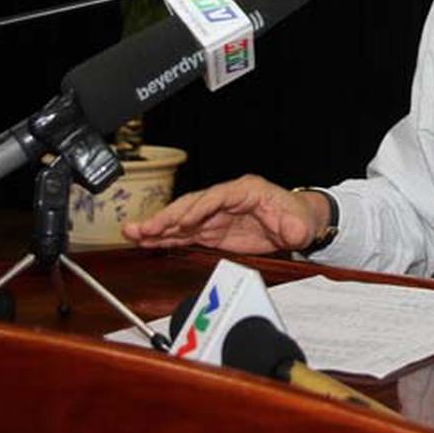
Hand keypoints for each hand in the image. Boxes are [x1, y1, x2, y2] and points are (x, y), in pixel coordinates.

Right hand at [121, 173, 326, 253]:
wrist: (299, 224)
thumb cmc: (298, 217)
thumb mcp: (300, 224)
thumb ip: (294, 228)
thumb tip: (291, 232)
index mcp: (246, 190)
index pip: (217, 197)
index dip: (199, 209)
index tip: (184, 221)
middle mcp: (226, 199)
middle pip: (192, 205)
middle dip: (168, 216)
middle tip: (143, 227)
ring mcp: (216, 215)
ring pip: (182, 219)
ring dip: (159, 227)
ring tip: (133, 233)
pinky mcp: (212, 230)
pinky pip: (185, 233)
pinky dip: (166, 238)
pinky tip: (146, 242)